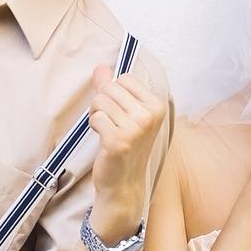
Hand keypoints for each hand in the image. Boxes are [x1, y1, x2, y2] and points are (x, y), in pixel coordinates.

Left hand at [88, 64, 167, 225]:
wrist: (124, 183)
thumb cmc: (125, 145)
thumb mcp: (125, 114)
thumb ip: (112, 88)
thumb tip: (100, 67)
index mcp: (156, 106)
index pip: (125, 78)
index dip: (114, 92)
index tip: (119, 112)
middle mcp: (149, 116)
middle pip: (110, 87)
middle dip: (103, 102)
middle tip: (110, 123)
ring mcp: (135, 129)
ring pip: (100, 101)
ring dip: (97, 115)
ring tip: (106, 130)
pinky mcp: (119, 141)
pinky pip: (96, 117)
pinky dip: (94, 126)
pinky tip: (103, 139)